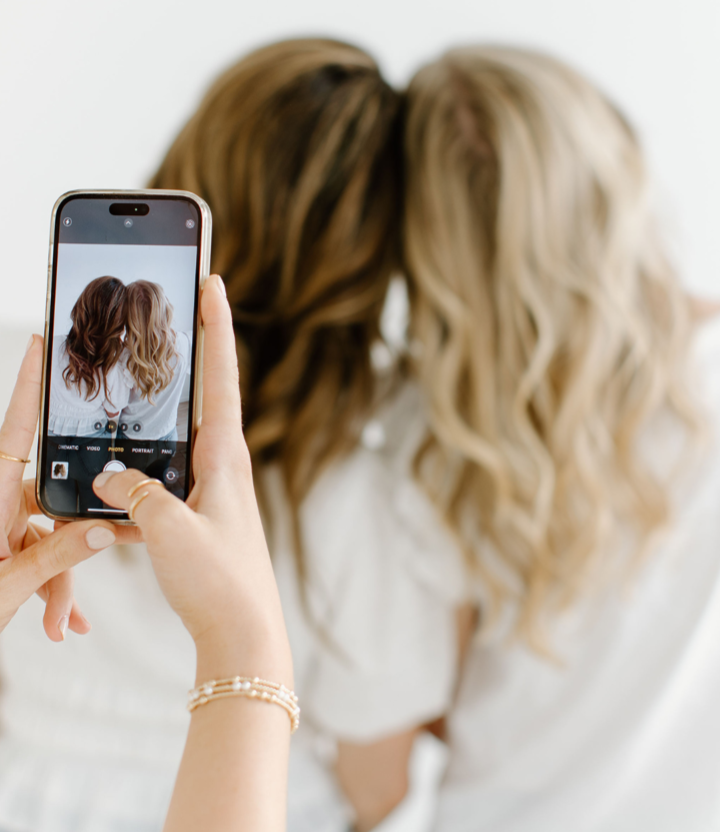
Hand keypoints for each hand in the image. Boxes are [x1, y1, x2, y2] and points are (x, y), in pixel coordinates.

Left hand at [0, 336, 135, 639]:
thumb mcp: (6, 587)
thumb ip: (58, 558)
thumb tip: (103, 531)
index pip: (16, 429)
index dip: (30, 385)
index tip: (41, 343)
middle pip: (53, 502)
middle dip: (70, 551)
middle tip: (81, 586)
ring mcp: (5, 526)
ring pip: (54, 536)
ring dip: (60, 583)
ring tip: (58, 622)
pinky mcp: (11, 546)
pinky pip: (45, 555)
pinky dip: (53, 589)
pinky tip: (60, 621)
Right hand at [93, 275, 292, 686]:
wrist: (243, 636)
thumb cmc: (220, 583)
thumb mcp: (169, 532)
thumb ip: (134, 494)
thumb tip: (107, 474)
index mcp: (225, 457)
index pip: (221, 374)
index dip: (215, 325)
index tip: (212, 279)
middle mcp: (221, 467)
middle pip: (197, 398)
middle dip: (181, 359)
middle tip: (162, 320)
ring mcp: (208, 492)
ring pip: (168, 447)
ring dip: (145, 433)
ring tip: (117, 411)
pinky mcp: (194, 518)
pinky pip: (156, 489)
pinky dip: (132, 488)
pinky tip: (103, 500)